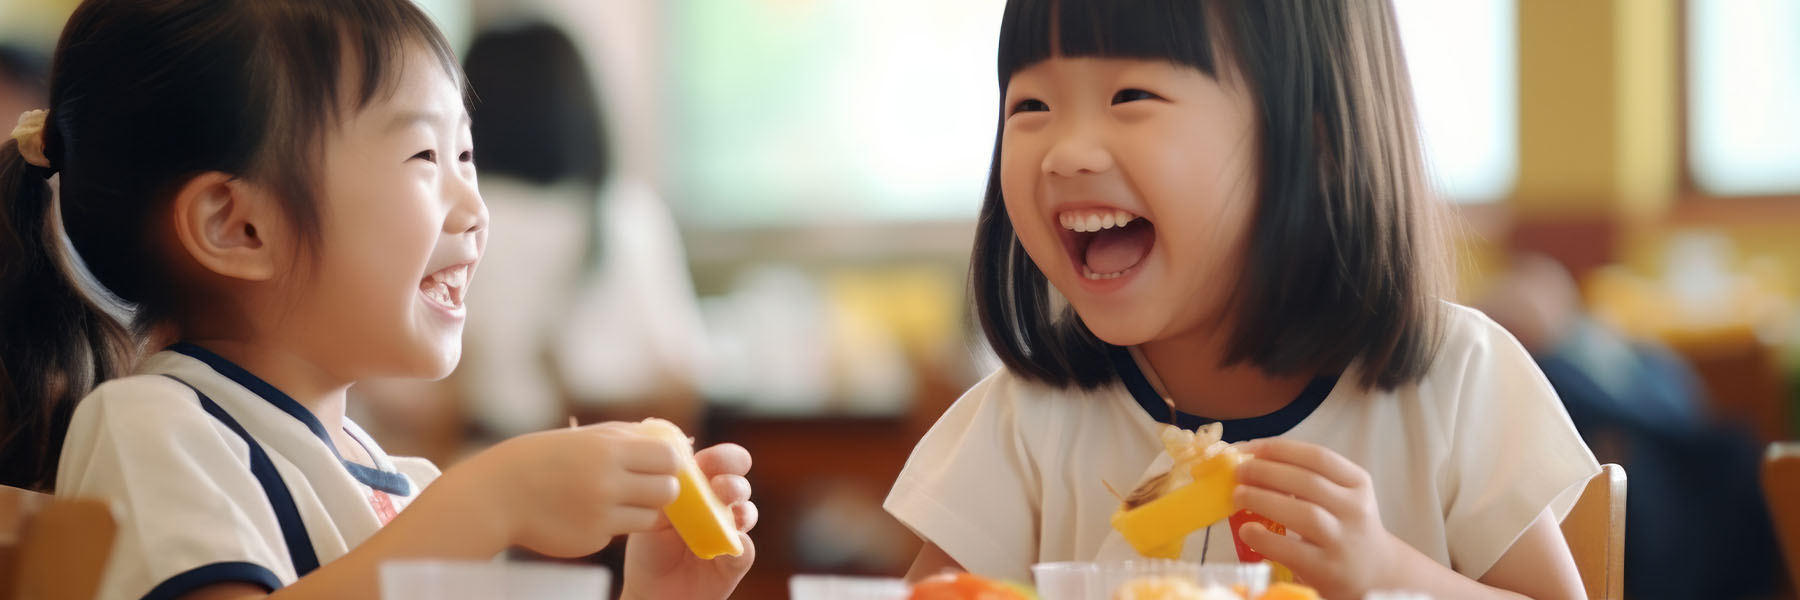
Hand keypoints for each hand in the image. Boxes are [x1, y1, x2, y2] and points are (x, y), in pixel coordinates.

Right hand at [446, 422, 680, 557]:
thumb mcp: (584, 436)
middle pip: (668, 490)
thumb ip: (628, 437)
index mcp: (608, 450)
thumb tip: (673, 443)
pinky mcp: (592, 540)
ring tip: (620, 500)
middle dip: (664, 489)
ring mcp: (600, 515)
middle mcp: (608, 482)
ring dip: (644, 510)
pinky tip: (588, 514)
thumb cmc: (544, 459)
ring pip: (651, 518)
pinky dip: (613, 525)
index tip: (662, 465)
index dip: (671, 463)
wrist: (499, 494)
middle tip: (649, 487)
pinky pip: (621, 533)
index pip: (669, 458)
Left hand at [622, 443, 757, 599]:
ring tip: (729, 511)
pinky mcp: (735, 562)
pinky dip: (740, 545)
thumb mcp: (651, 514)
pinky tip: (729, 543)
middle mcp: (720, 507)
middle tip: (720, 486)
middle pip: (739, 483)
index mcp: (701, 489)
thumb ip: (666, 491)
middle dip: (734, 480)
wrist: (650, 592)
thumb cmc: (649, 549)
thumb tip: (674, 462)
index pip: (719, 464)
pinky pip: (746, 550)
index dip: (721, 457)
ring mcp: (730, 533)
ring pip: (748, 512)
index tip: (707, 460)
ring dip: (742, 508)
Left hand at [1232, 439, 1404, 598]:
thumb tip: (1252, 461)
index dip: (1279, 449)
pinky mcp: (1327, 569)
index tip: (1250, 447)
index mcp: (1357, 483)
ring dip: (1263, 499)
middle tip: (1239, 471)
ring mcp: (1342, 540)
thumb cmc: (1346, 527)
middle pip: (1307, 481)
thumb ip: (1308, 479)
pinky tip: (1247, 530)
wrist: (1376, 573)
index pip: (1318, 457)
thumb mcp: (1341, 496)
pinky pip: (1291, 549)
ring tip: (1238, 495)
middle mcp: (1355, 510)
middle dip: (1265, 471)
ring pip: (1303, 512)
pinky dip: (1264, 538)